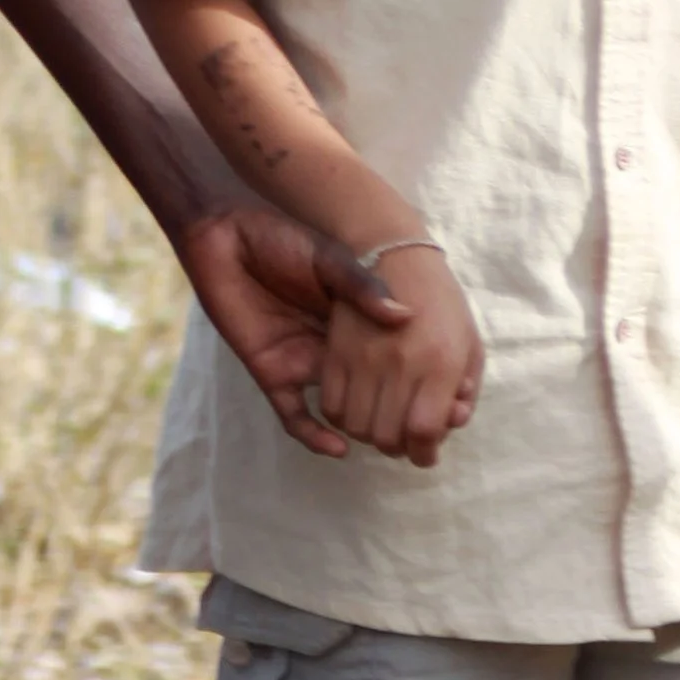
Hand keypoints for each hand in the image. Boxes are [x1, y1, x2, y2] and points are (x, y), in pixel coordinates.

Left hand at [176, 200, 412, 457]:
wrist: (226, 233)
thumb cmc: (282, 238)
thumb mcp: (331, 259)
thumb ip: (362, 285)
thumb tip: (403, 315)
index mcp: (355, 321)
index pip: (399, 363)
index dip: (423, 384)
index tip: (452, 399)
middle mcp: (335, 348)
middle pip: (376, 394)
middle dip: (403, 415)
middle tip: (430, 430)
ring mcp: (304, 363)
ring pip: (343, 412)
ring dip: (367, 429)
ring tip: (394, 442)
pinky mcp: (273, 373)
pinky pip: (295, 417)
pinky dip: (314, 436)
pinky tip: (337, 447)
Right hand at [317, 249, 483, 466]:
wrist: (395, 255)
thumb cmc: (442, 301)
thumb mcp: (469, 341)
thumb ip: (466, 387)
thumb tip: (454, 422)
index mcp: (440, 362)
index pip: (424, 431)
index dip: (424, 453)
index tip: (426, 454)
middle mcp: (400, 363)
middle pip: (387, 436)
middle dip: (398, 449)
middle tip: (404, 441)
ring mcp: (363, 357)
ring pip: (357, 426)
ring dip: (370, 436)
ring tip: (381, 424)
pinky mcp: (335, 351)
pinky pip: (331, 405)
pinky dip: (343, 419)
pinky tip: (357, 409)